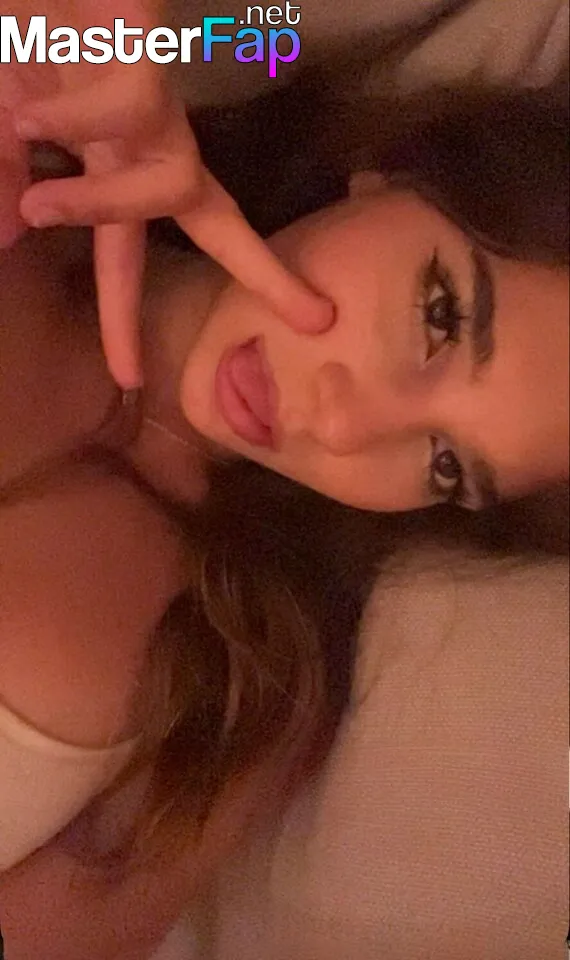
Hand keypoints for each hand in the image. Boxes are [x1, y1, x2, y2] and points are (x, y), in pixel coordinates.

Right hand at [2, 3, 333, 388]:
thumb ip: (7, 181)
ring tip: (39, 209)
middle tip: (313, 320)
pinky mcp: (149, 48)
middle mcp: (146, 141)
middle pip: (215, 219)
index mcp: (112, 163)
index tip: (133, 379)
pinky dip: (67, 122)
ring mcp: (152, 101)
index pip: (132, 251)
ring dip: (99, 211)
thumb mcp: (3, 126)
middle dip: (262, 272)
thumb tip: (7, 238)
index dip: (127, 318)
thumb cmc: (20, 38)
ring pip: (172, 183)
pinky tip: (28, 114)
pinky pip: (124, 107)